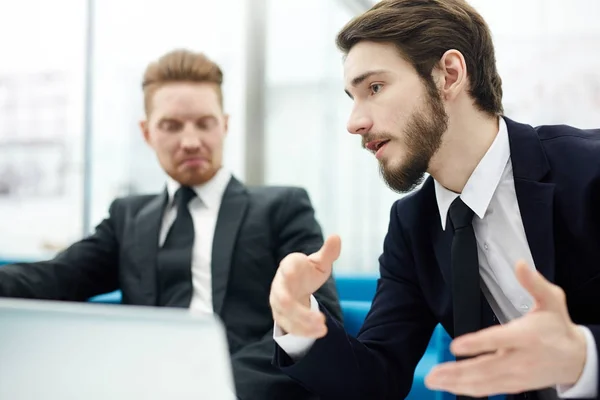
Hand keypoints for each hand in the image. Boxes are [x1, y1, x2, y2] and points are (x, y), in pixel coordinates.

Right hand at [269, 234, 340, 337]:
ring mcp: (278, 302)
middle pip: (284, 299)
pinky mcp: (281, 316)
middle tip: (321, 319)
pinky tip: (319, 333)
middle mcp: (279, 285)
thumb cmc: (307, 272)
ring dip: (304, 324)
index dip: (288, 270)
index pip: (286, 268)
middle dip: (300, 311)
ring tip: (323, 328)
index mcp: (288, 266)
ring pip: (287, 315)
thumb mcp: (319, 262)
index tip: (291, 273)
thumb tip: (336, 237)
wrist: (296, 287)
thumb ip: (328, 252)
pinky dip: (303, 331)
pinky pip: (289, 326)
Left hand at [425, 261, 586, 396]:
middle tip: (434, 373)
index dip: (478, 344)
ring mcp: (516, 375)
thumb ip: (534, 283)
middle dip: (458, 371)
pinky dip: (468, 390)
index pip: (499, 340)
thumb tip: (520, 264)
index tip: (456, 346)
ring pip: (484, 382)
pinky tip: (451, 387)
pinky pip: (489, 389)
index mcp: (527, 335)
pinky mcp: (514, 385)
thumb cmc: (558, 327)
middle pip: (486, 367)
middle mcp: (520, 358)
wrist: (577, 358)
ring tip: (435, 381)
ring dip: (457, 383)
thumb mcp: (552, 300)